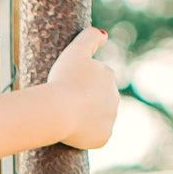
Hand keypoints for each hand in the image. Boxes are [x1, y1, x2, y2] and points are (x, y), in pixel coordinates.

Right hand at [47, 27, 118, 150]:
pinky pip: (97, 138)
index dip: (78, 87)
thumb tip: (103, 35)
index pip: (94, 83)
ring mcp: (110, 119)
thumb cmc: (63, 80)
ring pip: (97, 120)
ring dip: (86, 121)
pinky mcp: (104, 137)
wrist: (58, 111)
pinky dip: (87, 138)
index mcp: (108, 76)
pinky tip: (74, 135)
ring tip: (68, 121)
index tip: (65, 89)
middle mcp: (114, 97)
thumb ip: (89, 37)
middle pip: (98, 102)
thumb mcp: (74, 51)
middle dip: (85, 104)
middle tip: (64, 107)